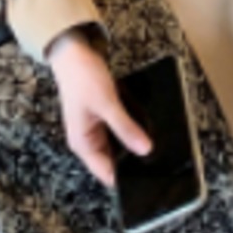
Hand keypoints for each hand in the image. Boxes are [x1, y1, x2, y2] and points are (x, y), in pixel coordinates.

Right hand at [45, 27, 152, 186]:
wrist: (73, 52)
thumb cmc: (82, 77)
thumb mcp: (107, 104)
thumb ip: (126, 128)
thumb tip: (146, 150)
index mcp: (83, 144)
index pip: (107, 174)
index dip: (128, 179)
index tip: (150, 178)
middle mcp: (88, 141)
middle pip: (115, 162)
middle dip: (134, 161)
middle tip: (160, 161)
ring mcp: (96, 130)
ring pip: (120, 147)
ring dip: (134, 145)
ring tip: (155, 144)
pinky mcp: (103, 118)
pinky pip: (120, 132)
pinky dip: (131, 131)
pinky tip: (145, 129)